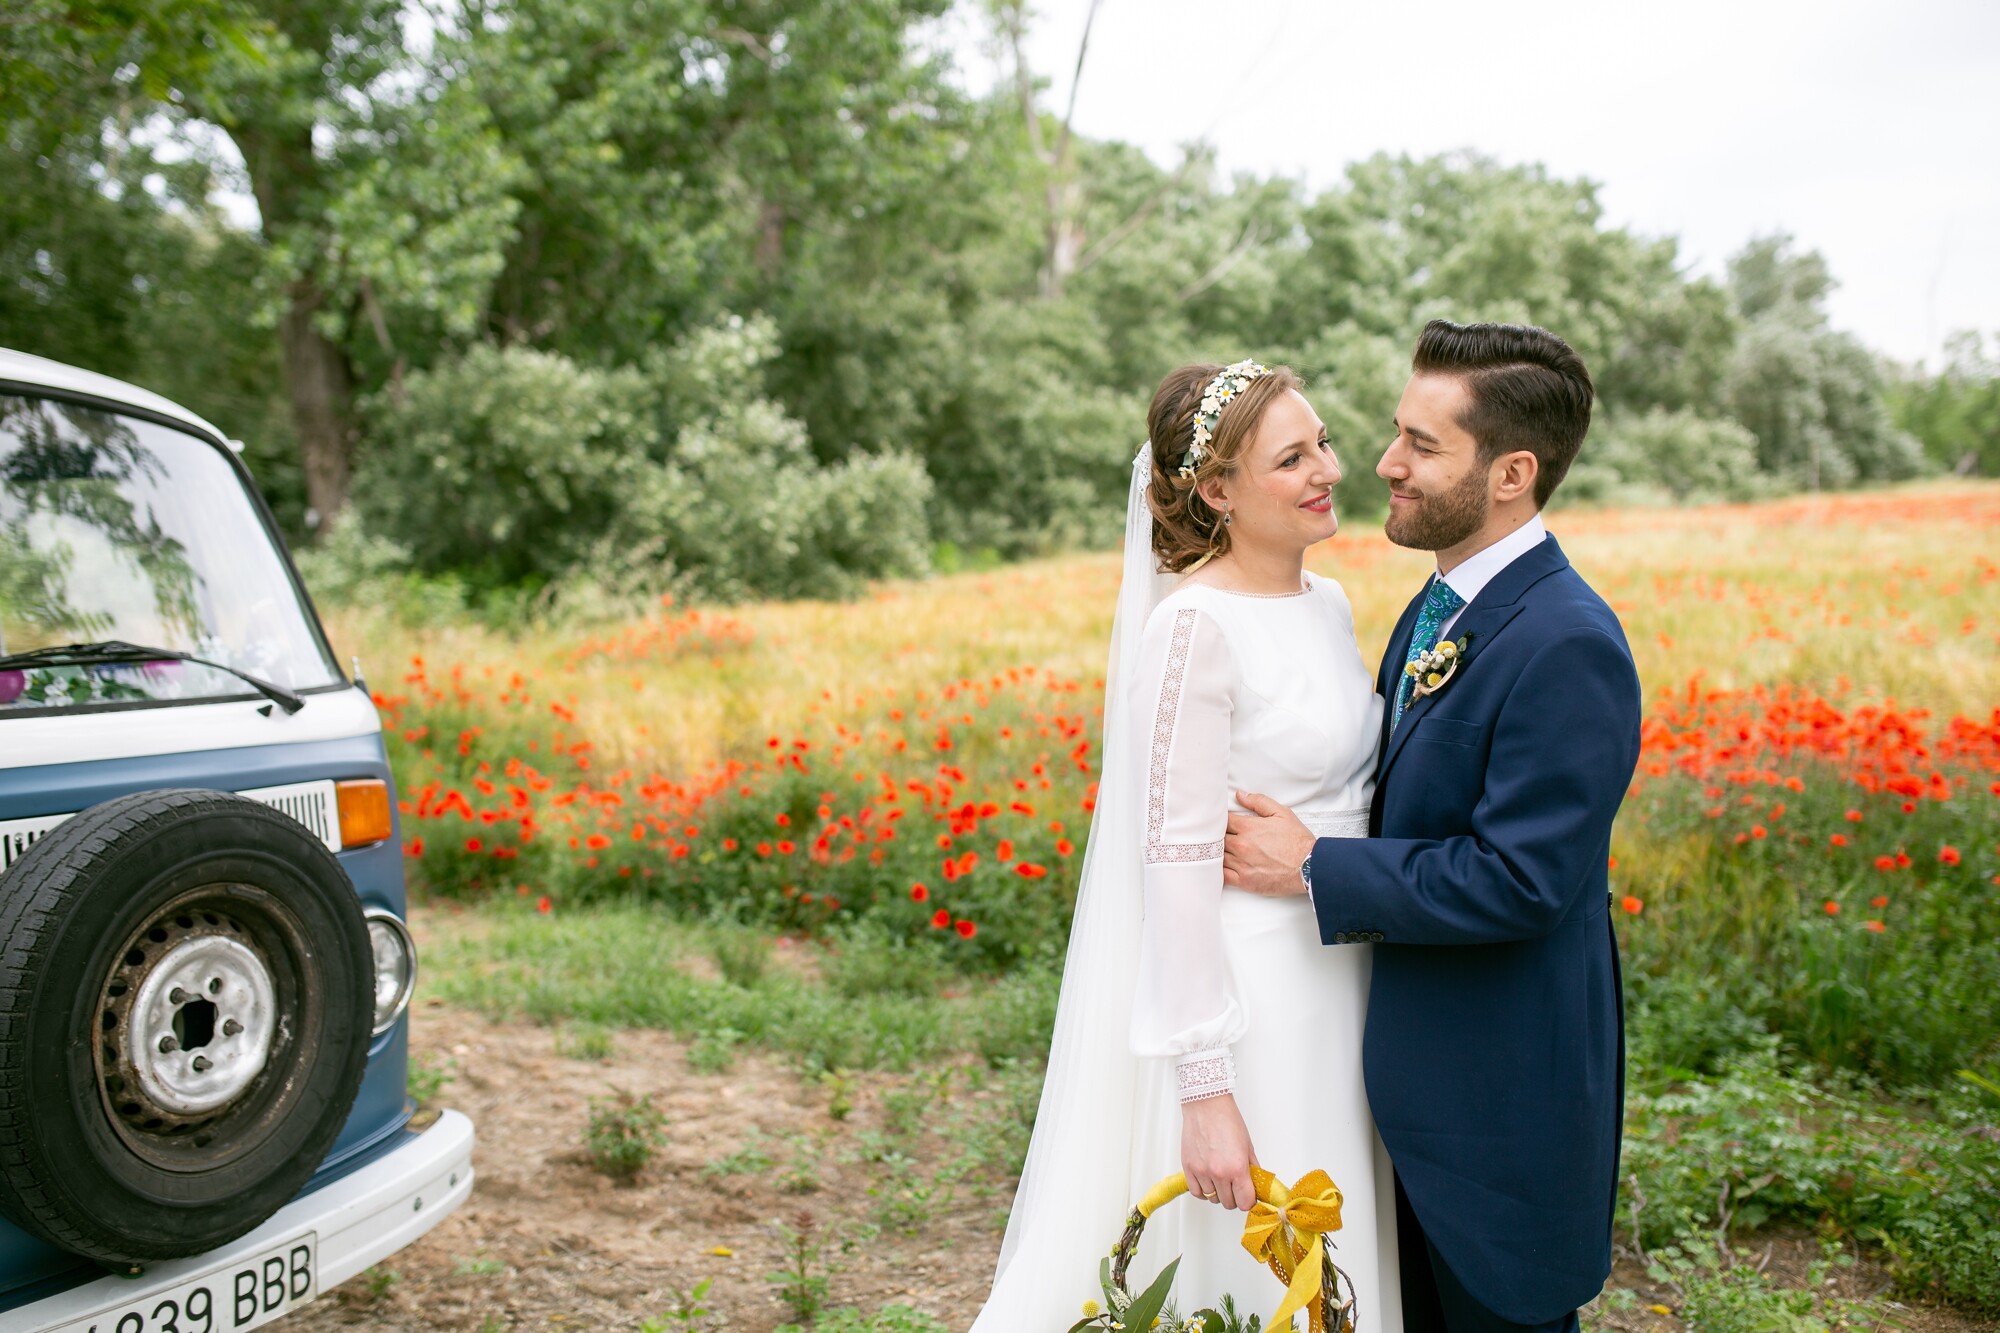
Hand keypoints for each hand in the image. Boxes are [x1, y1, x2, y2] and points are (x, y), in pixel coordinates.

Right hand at [1181, 1094, 1257, 1210]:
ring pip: (1212, 1198)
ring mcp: (1202, 1172)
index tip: (1248, 1195)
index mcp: (1237, 1168)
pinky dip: (1203, 1190)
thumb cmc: (1227, 1120)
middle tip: (1235, 1185)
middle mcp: (1219, 1173)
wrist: (1206, 1105)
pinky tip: (1208, 1181)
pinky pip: (1197, 1192)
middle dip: (1234, 1197)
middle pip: (1229, 1203)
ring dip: (1218, 1192)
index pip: (1245, 1202)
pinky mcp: (1188, 1168)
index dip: (1248, 1200)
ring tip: (1221, 1179)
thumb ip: (1252, 1169)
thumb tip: (1256, 1185)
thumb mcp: (1248, 1146)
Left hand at [1223, 791, 1314, 896]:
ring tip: (1222, 849)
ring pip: (1218, 855)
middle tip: (1221, 835)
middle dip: (1218, 836)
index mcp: (1248, 828)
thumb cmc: (1297, 841)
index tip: (1224, 822)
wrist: (1309, 867)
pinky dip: (1219, 870)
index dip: (1221, 820)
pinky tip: (1221, 866)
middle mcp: (1241, 846)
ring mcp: (1242, 865)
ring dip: (1218, 852)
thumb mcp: (1282, 813)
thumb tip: (1240, 795)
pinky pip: (1223, 875)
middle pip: (1217, 838)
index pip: (1222, 820)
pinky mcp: (1245, 881)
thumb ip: (1258, 802)